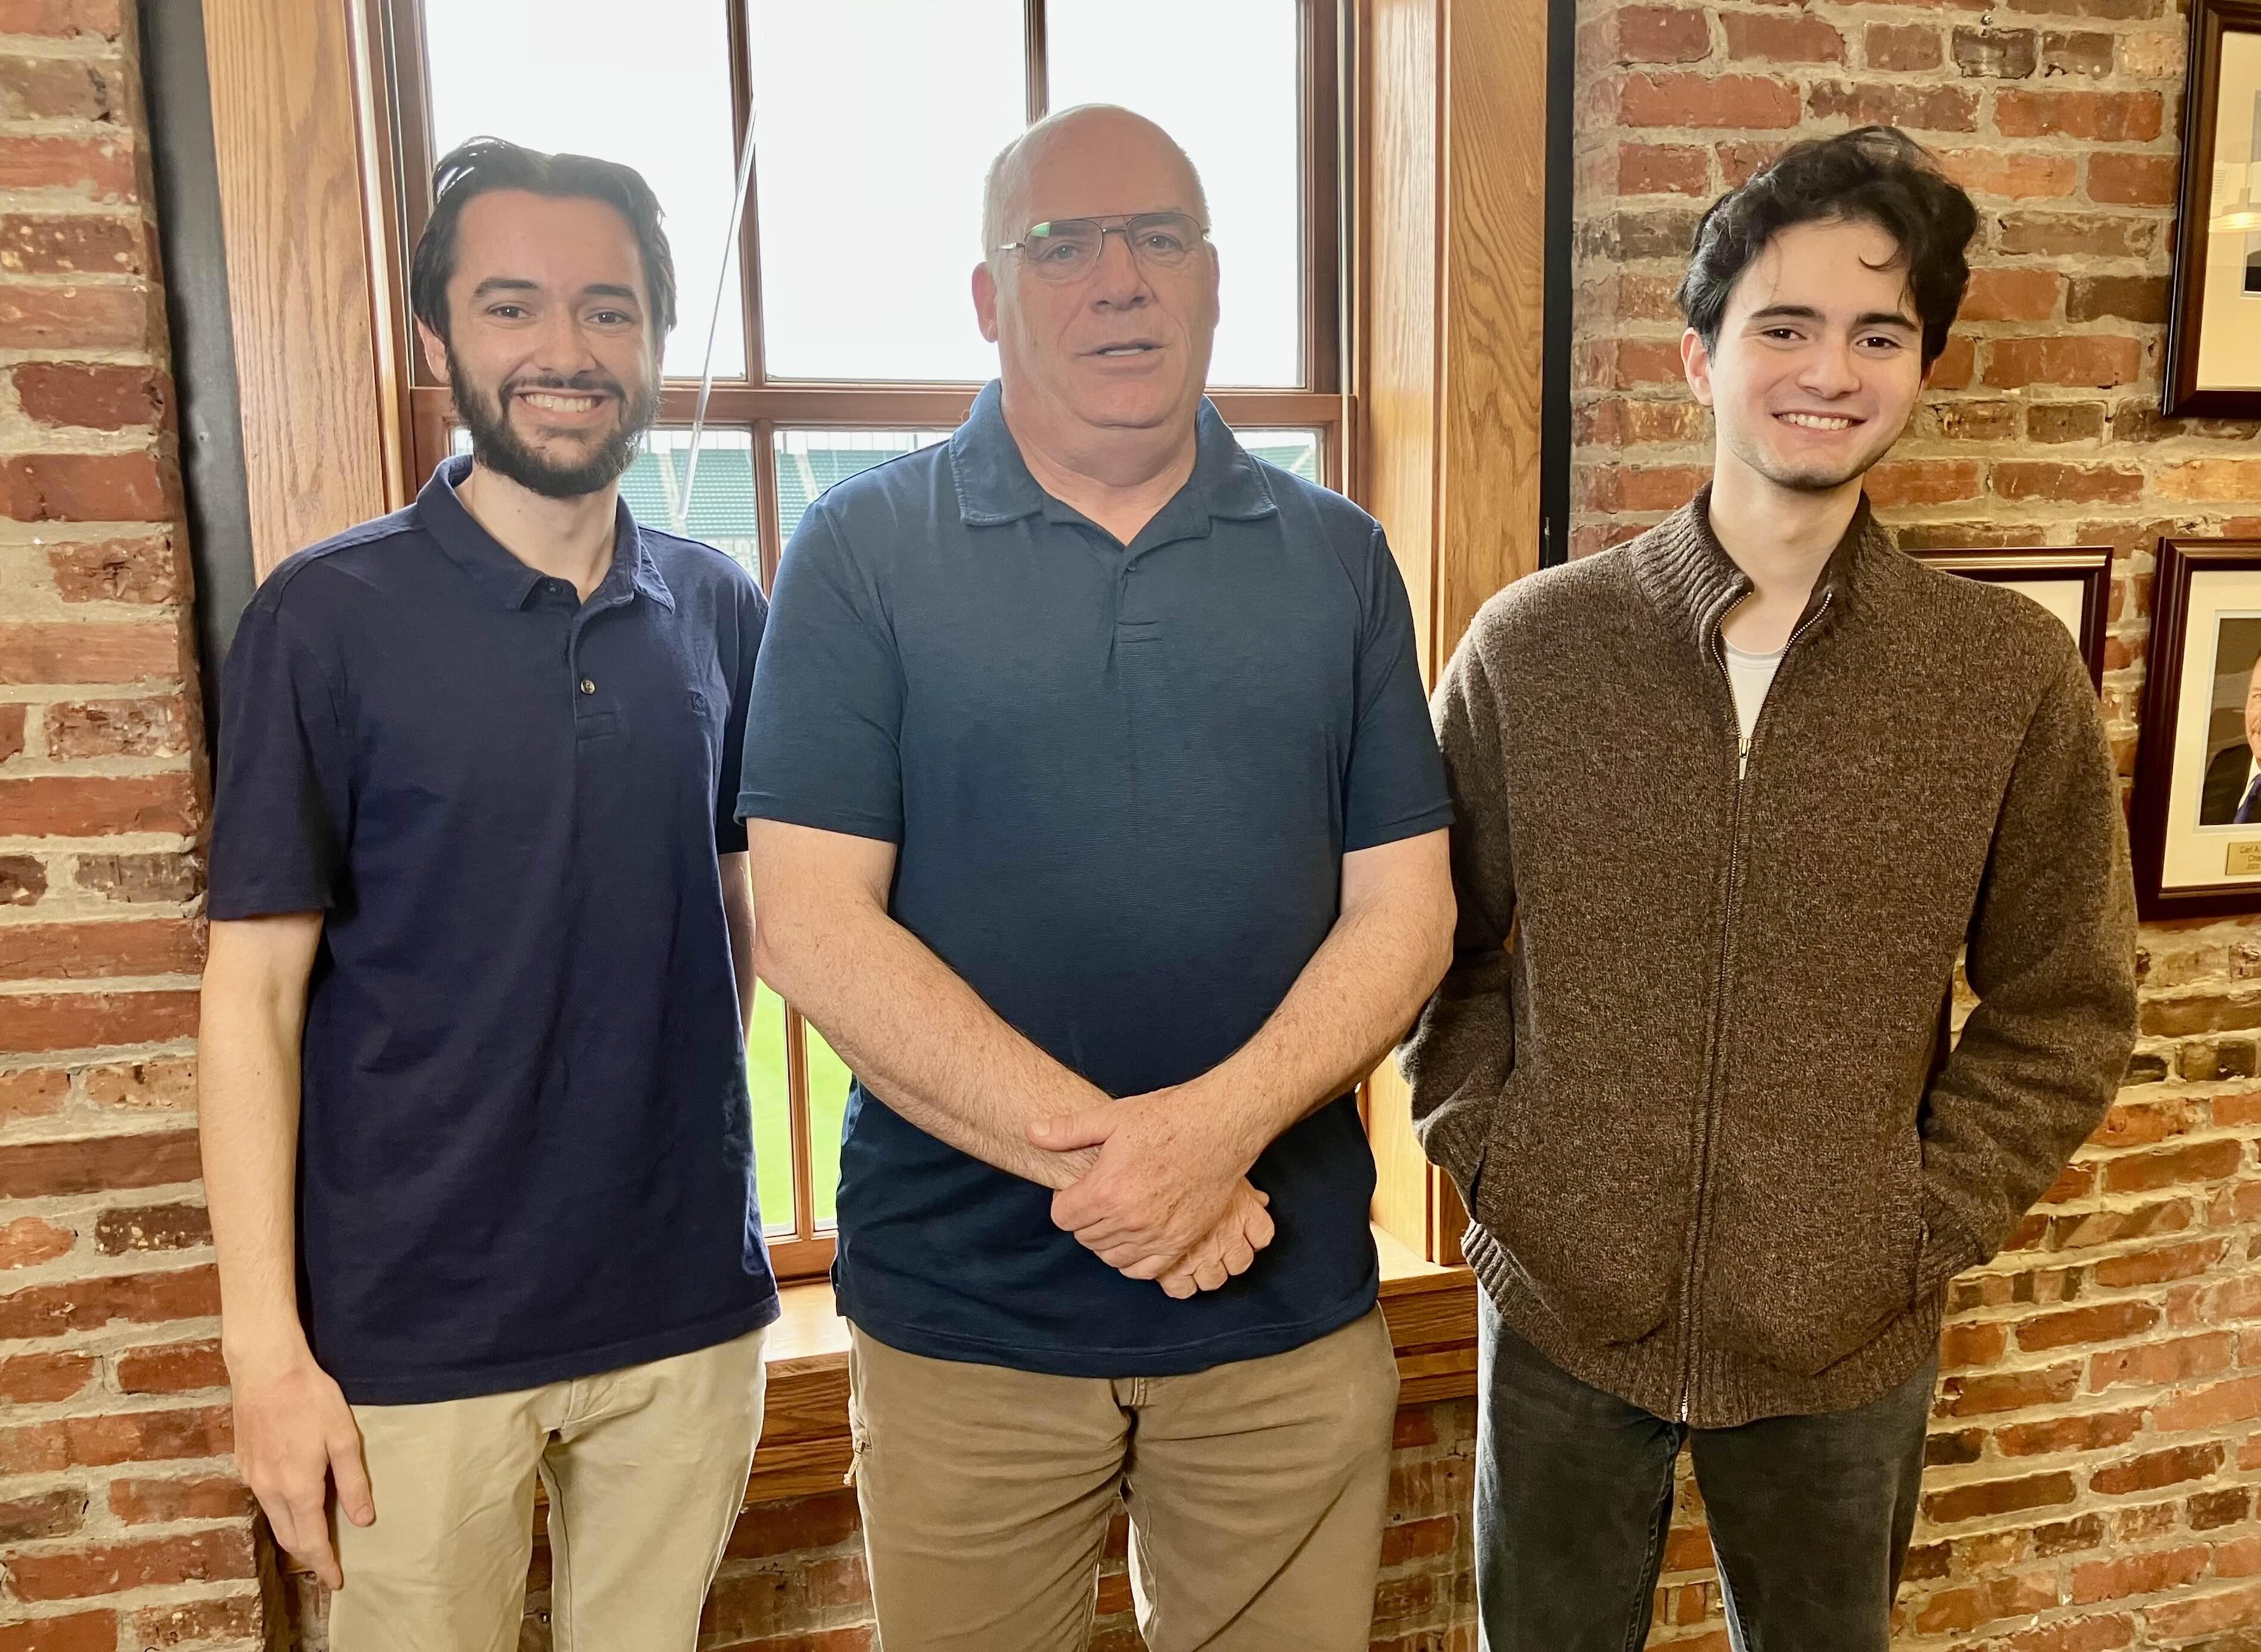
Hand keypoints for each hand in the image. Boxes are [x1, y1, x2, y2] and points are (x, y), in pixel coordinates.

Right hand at [226, 1336, 372, 1588]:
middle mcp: (270, 1489)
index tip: (335, 1582)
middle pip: (288, 1536)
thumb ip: (353, 1481)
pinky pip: (263, 1497)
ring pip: (273, 1518)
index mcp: (298, 1487)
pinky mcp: (244, 1462)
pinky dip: (279, 1511)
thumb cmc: (310, 1398)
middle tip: (326, 1566)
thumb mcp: (343, 1437)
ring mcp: (252, 1476)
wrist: (265, 1369)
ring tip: (312, 1540)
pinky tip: (292, 1503)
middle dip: (308, 1555)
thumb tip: (363, 1520)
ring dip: (292, 1534)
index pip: (311, 1540)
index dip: (324, 1564)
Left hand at [1031, 1087, 1269, 1284]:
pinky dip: (1132, 1259)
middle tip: (1099, 1196)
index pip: (1062, 1217)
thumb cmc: (1167, 1118)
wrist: (1219, 1127)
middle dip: (1085, 1218)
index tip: (1078, 1188)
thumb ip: (1068, 1130)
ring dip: (1106, 1239)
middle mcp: (1128, 1219)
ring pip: (1110, 1256)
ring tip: (1117, 1213)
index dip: (1065, 1201)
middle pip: (1084, 1237)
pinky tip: (1134, 1236)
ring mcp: (1156, 1235)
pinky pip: (1143, 1269)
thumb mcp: (1112, 1117)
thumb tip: (1031, 1133)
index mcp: (1106, 1190)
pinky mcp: (1180, 1242)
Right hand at [1156, 1181, 1275, 1298]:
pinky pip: (1181, 1289)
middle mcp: (1225, 1239)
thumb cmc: (1188, 1162)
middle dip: (1229, 1257)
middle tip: (1214, 1248)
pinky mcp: (1170, 1269)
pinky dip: (1180, 1285)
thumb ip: (1245, 1191)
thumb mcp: (1225, 1172)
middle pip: (1240, 1263)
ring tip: (1193, 1260)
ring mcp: (1199, 1256)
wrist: (1154, 1170)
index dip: (1253, 1237)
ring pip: (1214, 1279)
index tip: (1242, 1235)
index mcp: (1241, 1213)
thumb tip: (1261, 1200)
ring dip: (1207, 1272)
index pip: (1262, 1236)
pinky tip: (1174, 1273)